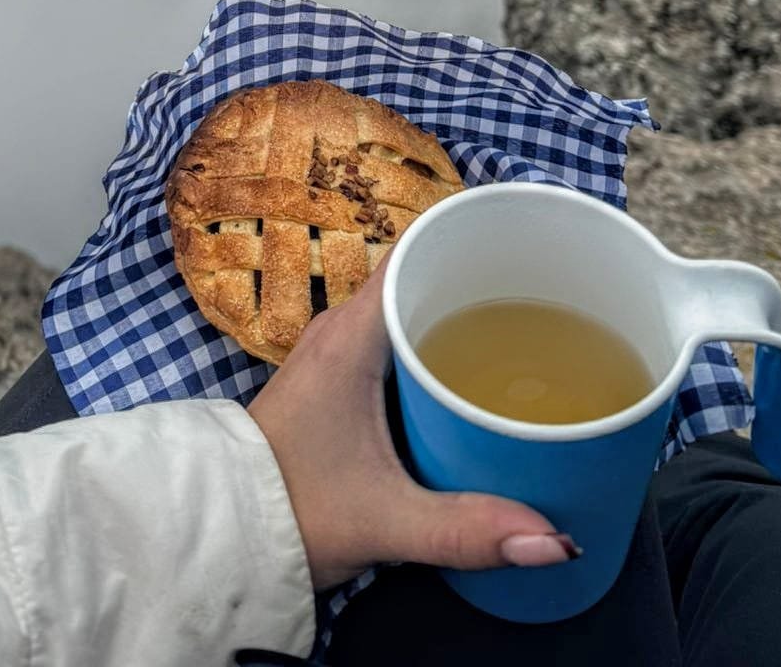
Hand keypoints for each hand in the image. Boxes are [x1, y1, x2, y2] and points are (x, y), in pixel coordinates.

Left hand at [248, 255, 578, 589]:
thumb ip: (469, 529)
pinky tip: (476, 384)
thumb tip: (557, 543)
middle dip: (482, 287)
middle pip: (421, 280)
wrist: (223, 537)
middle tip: (547, 304)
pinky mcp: (339, 385)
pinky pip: (398, 347)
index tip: (526, 243)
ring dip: (461, 322)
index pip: (415, 250)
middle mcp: (343, 331)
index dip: (470, 238)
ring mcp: (338, 356)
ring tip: (529, 340)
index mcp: (352, 335)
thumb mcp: (387, 521)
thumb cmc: (291, 511)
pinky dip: (438, 353)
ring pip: (411, 315)